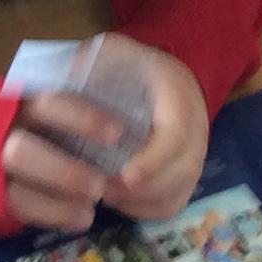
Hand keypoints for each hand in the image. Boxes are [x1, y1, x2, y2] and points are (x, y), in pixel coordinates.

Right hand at [2, 93, 118, 232]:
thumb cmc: (35, 120)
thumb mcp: (50, 105)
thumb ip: (75, 108)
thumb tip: (125, 116)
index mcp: (22, 104)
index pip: (49, 106)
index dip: (82, 119)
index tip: (117, 134)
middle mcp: (3, 135)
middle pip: (22, 153)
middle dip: (64, 173)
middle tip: (100, 186)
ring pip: (17, 191)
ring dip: (57, 203)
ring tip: (91, 211)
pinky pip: (21, 209)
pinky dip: (53, 216)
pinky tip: (81, 220)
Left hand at [96, 37, 208, 221]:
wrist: (161, 77)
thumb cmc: (132, 66)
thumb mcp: (113, 52)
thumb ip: (93, 61)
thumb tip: (65, 77)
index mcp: (179, 95)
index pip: (178, 133)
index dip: (155, 160)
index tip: (126, 176)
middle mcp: (197, 127)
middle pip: (184, 169)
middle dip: (144, 188)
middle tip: (103, 190)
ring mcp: (196, 152)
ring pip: (181, 190)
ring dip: (144, 202)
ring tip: (108, 196)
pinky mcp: (188, 172)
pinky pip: (176, 201)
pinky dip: (149, 209)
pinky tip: (121, 202)